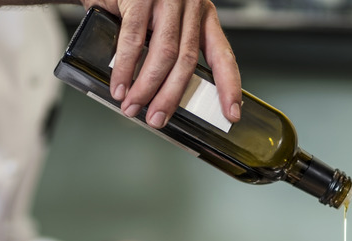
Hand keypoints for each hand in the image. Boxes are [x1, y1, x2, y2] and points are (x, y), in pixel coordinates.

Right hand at [78, 0, 242, 128]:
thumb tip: (160, 93)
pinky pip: (133, 41)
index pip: (222, 54)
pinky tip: (120, 86)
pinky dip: (125, 68)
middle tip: (158, 119)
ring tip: (133, 107)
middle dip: (172, 96)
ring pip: (164, 54)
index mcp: (202, 14)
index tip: (232, 113)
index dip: (229, 86)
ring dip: (147, 87)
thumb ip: (168, 49)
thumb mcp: (162, 20)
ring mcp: (166, 0)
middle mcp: (190, 5)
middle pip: (188, 61)